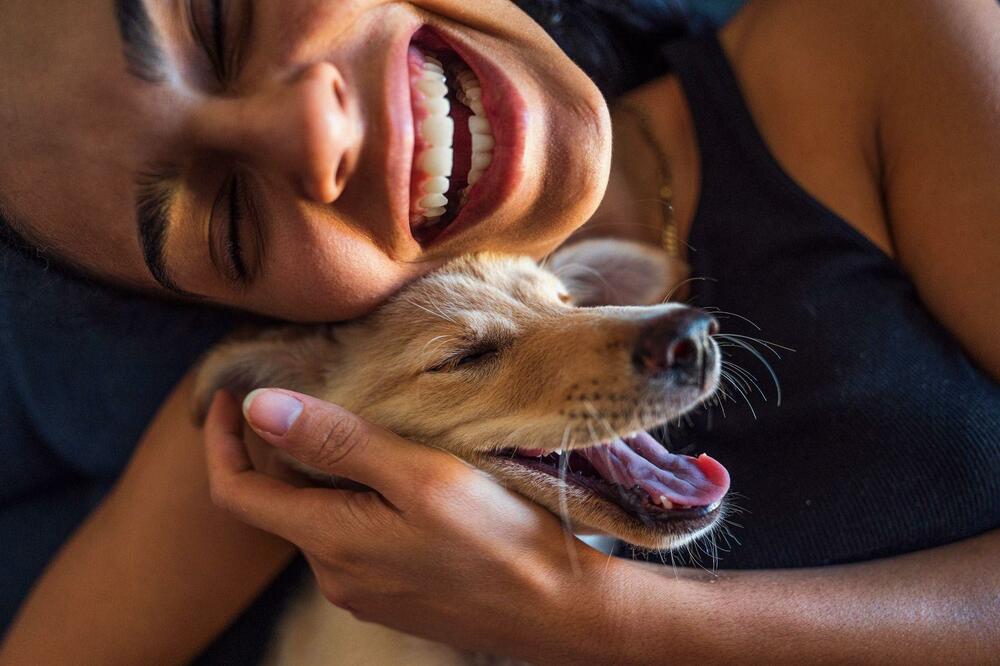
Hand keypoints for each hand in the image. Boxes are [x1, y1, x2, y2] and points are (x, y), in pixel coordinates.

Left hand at [203, 389, 595, 657]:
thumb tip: (258, 407)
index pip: (236, 493)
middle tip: (319, 394)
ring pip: (321, 518)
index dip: (220, 441)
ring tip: (371, 430)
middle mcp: (334, 574)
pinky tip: (401, 479)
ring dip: (328, 474)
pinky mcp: (393, 595)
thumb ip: (338, 442)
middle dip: (285, 449)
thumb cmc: (498, 538)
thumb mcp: (418, 475)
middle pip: (281, 502)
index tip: (228, 396)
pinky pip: (354, 539)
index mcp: (329, 541)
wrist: (558, 610)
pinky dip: (357, 501)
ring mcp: (364, 591)